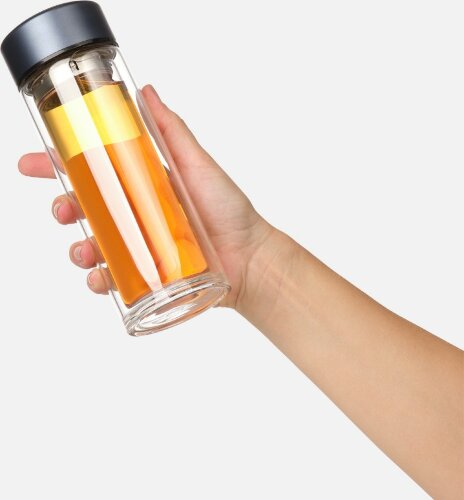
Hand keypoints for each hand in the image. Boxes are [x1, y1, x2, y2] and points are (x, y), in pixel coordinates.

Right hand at [18, 85, 273, 308]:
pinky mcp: (146, 275)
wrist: (248, 257)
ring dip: (78, 248)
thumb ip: (172, 131)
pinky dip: (100, 280)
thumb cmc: (228, 210)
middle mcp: (136, 214)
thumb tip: (146, 92)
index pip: (93, 171)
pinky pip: (113, 279)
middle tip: (62, 209)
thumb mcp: (197, 165)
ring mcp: (140, 246)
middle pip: (86, 210)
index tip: (33, 163)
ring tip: (84, 250)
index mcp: (141, 185)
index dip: (58, 166)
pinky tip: (101, 278)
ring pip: (93, 246)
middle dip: (63, 208)